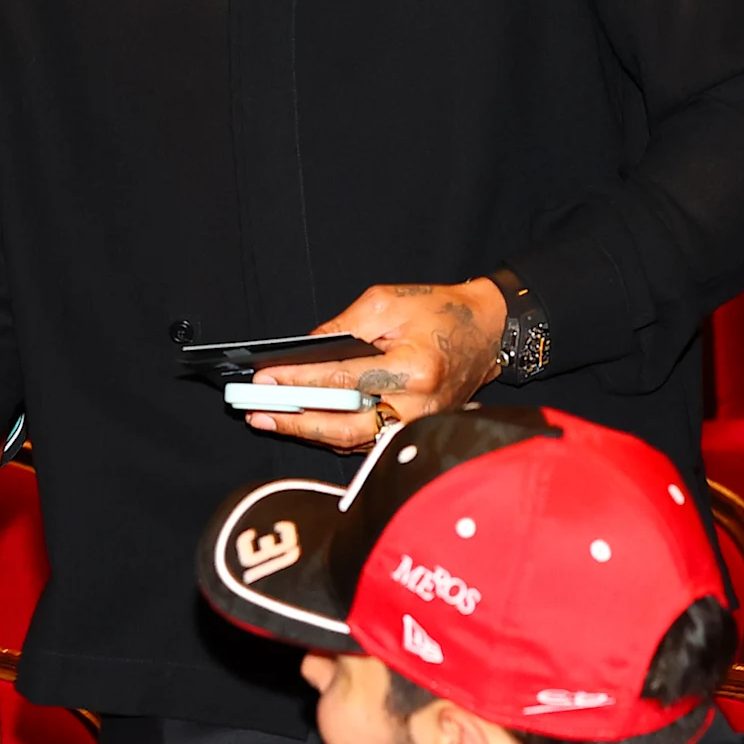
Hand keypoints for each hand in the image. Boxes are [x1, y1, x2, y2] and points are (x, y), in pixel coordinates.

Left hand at [252, 280, 507, 451]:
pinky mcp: (415, 433)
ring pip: (353, 440)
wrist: (487, 332)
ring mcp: (418, 426)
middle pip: (345, 426)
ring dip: (308, 432)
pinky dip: (332, 434)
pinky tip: (302, 423)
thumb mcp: (387, 302)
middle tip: (256, 413)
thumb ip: (343, 327)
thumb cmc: (440, 312)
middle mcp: (418, 407)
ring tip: (268, 420)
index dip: (301, 381)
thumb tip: (302, 353)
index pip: (345, 381)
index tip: (265, 380)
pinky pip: (366, 440)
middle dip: (295, 421)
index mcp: (414, 370)